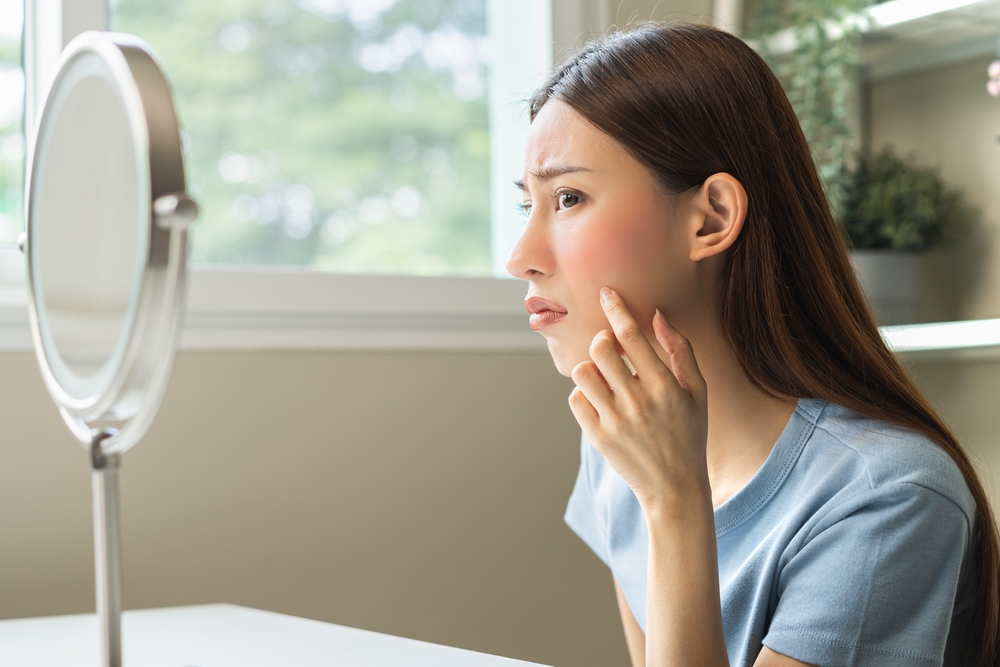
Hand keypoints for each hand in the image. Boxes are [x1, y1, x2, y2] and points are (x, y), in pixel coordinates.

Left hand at [568, 288, 709, 514]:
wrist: (675, 487)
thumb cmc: (689, 433)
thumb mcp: (697, 391)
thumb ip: (680, 350)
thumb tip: (656, 316)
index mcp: (665, 386)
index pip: (632, 336)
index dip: (616, 309)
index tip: (605, 293)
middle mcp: (639, 401)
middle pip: (601, 349)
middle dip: (603, 342)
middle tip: (612, 351)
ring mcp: (616, 420)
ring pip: (583, 372)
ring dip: (590, 368)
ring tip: (605, 378)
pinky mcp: (598, 437)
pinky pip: (576, 400)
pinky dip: (584, 395)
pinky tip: (601, 402)